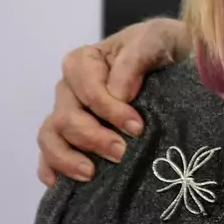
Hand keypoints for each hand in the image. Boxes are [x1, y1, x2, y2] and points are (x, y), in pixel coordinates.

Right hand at [36, 18, 189, 185]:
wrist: (175, 62)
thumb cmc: (163, 48)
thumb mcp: (155, 40)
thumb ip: (134, 59)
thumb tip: (118, 93)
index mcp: (84, 61)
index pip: (84, 88)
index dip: (107, 109)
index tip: (136, 126)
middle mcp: (69, 88)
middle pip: (66, 117)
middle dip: (93, 138)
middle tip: (122, 152)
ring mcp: (68, 113)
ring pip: (51, 137)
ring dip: (68, 158)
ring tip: (92, 173)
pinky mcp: (72, 136)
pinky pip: (48, 154)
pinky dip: (50, 168)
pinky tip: (58, 183)